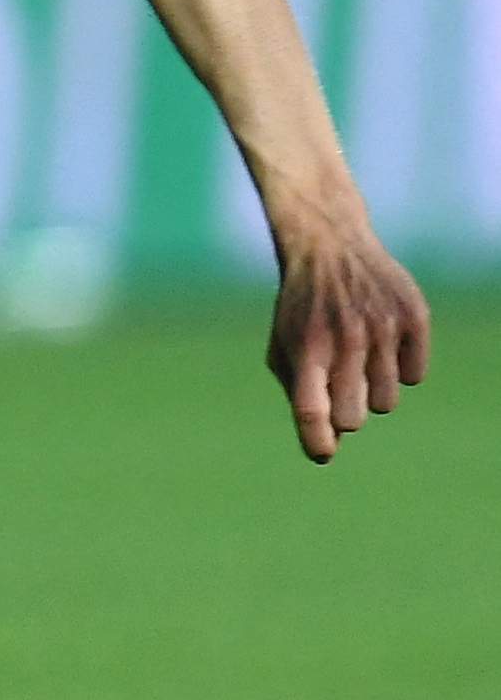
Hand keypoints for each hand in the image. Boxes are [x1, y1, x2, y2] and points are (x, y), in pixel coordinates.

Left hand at [264, 206, 431, 463]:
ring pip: (386, 402)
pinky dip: (400, 367)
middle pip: (353, 417)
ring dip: (372, 390)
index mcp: (305, 349)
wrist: (328, 246)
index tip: (321, 453)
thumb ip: (300, 395)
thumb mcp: (284, 345)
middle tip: (339, 387)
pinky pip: (414, 375)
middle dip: (345, 414)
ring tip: (359, 357)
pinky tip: (384, 341)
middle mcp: (345, 339)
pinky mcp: (413, 317)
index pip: (311, 411)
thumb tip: (327, 449)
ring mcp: (383, 327)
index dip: (316, 441)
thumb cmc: (301, 308)